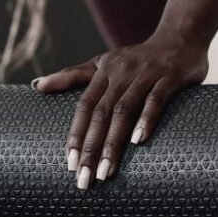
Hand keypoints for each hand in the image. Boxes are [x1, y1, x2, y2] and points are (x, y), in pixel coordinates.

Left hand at [33, 34, 208, 189]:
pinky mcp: (170, 77)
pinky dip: (146, 119)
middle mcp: (122, 73)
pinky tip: (138, 142)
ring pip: (125, 110)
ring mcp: (146, 74)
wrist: (181, 37)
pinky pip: (156, 99)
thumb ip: (72, 75)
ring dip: (113, 143)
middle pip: (101, 113)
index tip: (69, 163)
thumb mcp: (102, 62)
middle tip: (84, 178)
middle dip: (90, 148)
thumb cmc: (138, 58)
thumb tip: (36, 86)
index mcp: (104, 72)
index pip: (85, 107)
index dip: (75, 134)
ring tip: (105, 172)